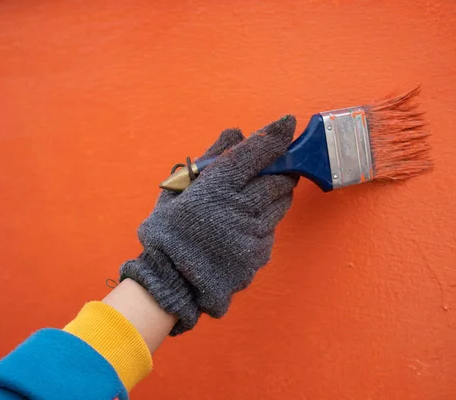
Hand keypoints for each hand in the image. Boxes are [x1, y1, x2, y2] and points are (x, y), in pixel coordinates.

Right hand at [120, 116, 297, 334]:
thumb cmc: (168, 233)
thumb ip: (208, 160)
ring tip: (256, 197)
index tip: (286, 124)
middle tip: (275, 167)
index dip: (274, 136)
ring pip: (280, 203)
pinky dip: (265, 222)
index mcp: (216, 188)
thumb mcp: (176, 191)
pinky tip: (244, 227)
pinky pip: (271, 229)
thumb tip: (235, 134)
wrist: (171, 283)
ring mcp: (253, 233)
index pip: (255, 153)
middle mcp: (239, 208)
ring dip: (276, 194)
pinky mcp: (260, 254)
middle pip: (278, 179)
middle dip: (281, 169)